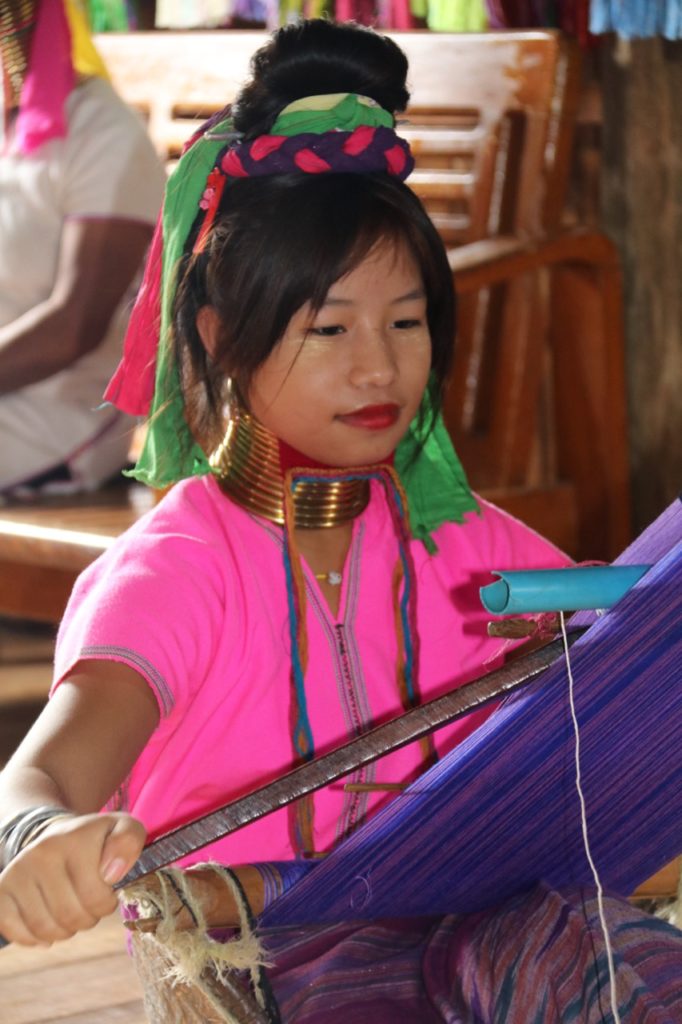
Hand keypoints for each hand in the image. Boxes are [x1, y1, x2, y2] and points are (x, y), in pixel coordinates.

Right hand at [0, 812, 145, 945]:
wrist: (57, 834)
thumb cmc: (95, 839)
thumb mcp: (124, 829)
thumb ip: (129, 842)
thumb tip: (111, 873)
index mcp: (73, 840)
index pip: (96, 897)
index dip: (107, 902)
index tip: (107, 890)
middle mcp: (40, 854)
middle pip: (70, 917)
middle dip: (87, 918)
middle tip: (88, 902)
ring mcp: (17, 872)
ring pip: (44, 929)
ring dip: (64, 930)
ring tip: (70, 910)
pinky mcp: (2, 889)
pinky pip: (15, 931)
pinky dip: (34, 937)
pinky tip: (47, 922)